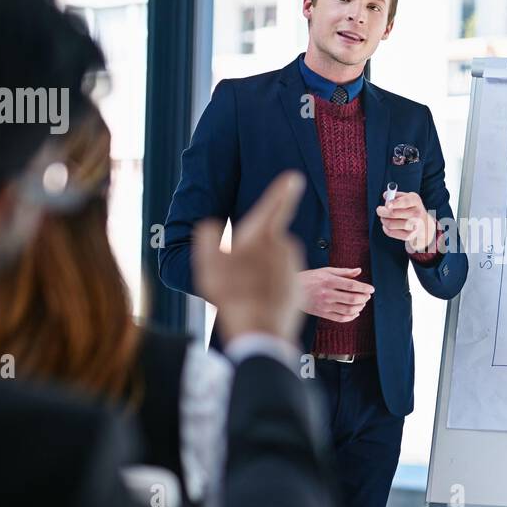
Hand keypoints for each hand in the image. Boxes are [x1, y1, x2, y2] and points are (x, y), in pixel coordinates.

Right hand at [192, 171, 305, 342]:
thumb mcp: (208, 263)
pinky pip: (281, 280)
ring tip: (246, 289)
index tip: (294, 177)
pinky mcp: (299, 286)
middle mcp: (283, 246)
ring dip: (262, 270)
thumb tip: (210, 226)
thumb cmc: (232, 293)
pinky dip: (271, 286)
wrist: (260, 330)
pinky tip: (257, 300)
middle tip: (237, 273)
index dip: (283, 190)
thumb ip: (207, 237)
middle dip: (255, 251)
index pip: (276, 205)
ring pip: (274, 261)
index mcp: (262, 235)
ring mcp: (293, 266)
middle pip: (267, 241)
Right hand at [298, 266, 373, 322]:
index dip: (364, 287)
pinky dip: (351, 317)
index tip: (371, 289)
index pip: (351, 285)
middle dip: (364, 298)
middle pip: (352, 298)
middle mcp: (327, 293)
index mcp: (329, 281)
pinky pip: (340, 318)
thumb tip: (359, 270)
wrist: (291, 289)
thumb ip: (344, 272)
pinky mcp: (322, 313)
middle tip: (367, 296)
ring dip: (359, 307)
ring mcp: (324, 305)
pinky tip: (355, 313)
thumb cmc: (309, 278)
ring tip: (362, 304)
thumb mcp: (326, 271)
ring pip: (348, 309)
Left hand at [375, 191, 435, 253]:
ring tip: (384, 218)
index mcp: (415, 201)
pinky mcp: (409, 236)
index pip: (405, 202)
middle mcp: (417, 213)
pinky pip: (391, 232)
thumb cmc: (412, 208)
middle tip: (379, 210)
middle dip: (382, 211)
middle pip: (393, 213)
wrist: (425, 224)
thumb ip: (396, 195)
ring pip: (390, 224)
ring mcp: (414, 226)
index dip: (394, 203)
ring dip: (384, 220)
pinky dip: (385, 228)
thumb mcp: (408, 198)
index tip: (387, 205)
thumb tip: (386, 195)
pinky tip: (387, 226)